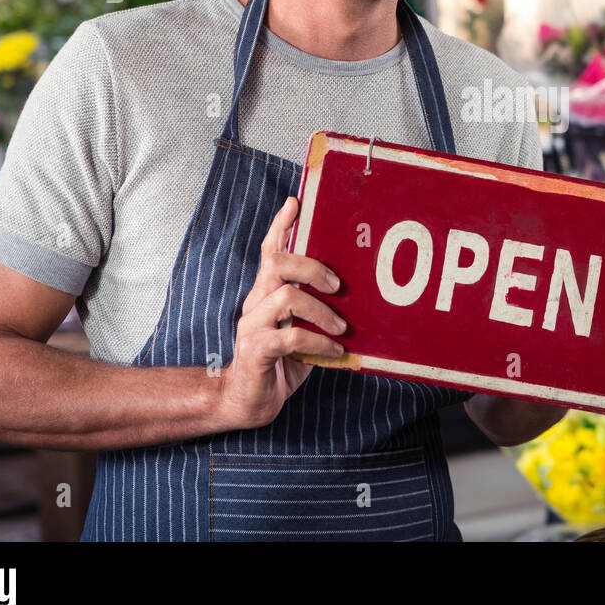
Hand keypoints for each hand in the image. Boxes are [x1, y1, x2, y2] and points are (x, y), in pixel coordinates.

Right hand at [218, 196, 346, 429]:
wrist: (251, 402)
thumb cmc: (282, 362)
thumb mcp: (303, 329)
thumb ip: (317, 309)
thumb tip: (353, 292)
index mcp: (266, 293)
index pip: (271, 251)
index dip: (281, 225)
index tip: (295, 202)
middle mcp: (255, 303)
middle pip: (277, 264)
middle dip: (311, 267)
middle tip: (338, 286)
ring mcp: (252, 325)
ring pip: (285, 297)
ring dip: (321, 310)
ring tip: (342, 327)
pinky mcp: (256, 350)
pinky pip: (290, 336)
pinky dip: (318, 341)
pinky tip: (335, 351)